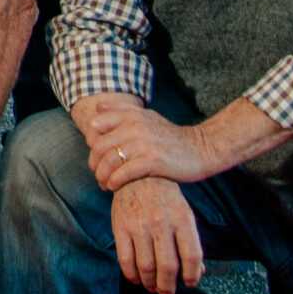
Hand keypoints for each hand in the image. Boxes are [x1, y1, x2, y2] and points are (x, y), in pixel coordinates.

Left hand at [75, 93, 219, 190]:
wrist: (201, 150)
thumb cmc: (170, 136)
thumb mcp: (148, 117)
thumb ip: (123, 111)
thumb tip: (98, 107)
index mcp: (132, 115)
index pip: (96, 125)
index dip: (91, 142)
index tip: (96, 154)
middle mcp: (135, 126)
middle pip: (99, 146)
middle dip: (94, 163)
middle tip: (97, 174)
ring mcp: (144, 144)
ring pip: (109, 161)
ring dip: (102, 176)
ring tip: (104, 183)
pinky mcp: (153, 161)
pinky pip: (123, 173)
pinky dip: (114, 181)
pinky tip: (113, 186)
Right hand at [111, 178, 204, 293]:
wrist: (136, 175)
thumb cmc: (165, 198)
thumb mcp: (184, 215)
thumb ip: (190, 243)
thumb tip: (198, 272)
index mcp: (182, 220)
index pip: (192, 256)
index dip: (193, 275)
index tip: (190, 283)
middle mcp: (161, 224)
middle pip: (168, 266)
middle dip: (168, 286)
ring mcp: (139, 226)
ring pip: (146, 266)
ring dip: (150, 283)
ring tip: (152, 287)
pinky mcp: (120, 228)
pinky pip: (125, 259)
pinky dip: (131, 274)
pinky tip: (136, 278)